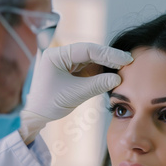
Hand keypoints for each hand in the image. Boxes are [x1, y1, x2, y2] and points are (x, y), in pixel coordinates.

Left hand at [18, 42, 133, 143]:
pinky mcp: (71, 71)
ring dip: (106, 64)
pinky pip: (88, 68)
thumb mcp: (75, 93)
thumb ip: (97, 84)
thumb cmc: (50, 103)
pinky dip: (100, 72)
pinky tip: (112, 75)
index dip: (108, 54)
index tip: (125, 59)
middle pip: (90, 52)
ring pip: (91, 60)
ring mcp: (66, 62)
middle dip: (109, 58)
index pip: (87, 50)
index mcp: (56, 54)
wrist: (36, 115)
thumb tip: (118, 79)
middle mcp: (61, 55)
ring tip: (123, 69)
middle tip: (128, 62)